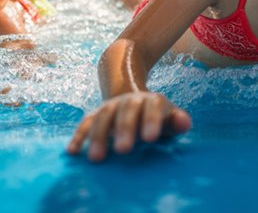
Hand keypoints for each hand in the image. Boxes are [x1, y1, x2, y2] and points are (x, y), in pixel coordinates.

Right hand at [67, 92, 191, 161]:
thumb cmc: (157, 118)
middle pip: (126, 111)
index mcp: (152, 101)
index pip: (153, 107)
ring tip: (97, 159)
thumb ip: (177, 121)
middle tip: (123, 150)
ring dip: (98, 136)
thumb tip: (184, 122)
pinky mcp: (95, 115)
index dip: (152, 120)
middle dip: (124, 129)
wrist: (134, 99)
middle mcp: (130, 101)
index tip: (150, 138)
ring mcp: (111, 106)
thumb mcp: (170, 118)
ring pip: (103, 117)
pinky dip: (78, 136)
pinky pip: (85, 123)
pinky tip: (73, 151)